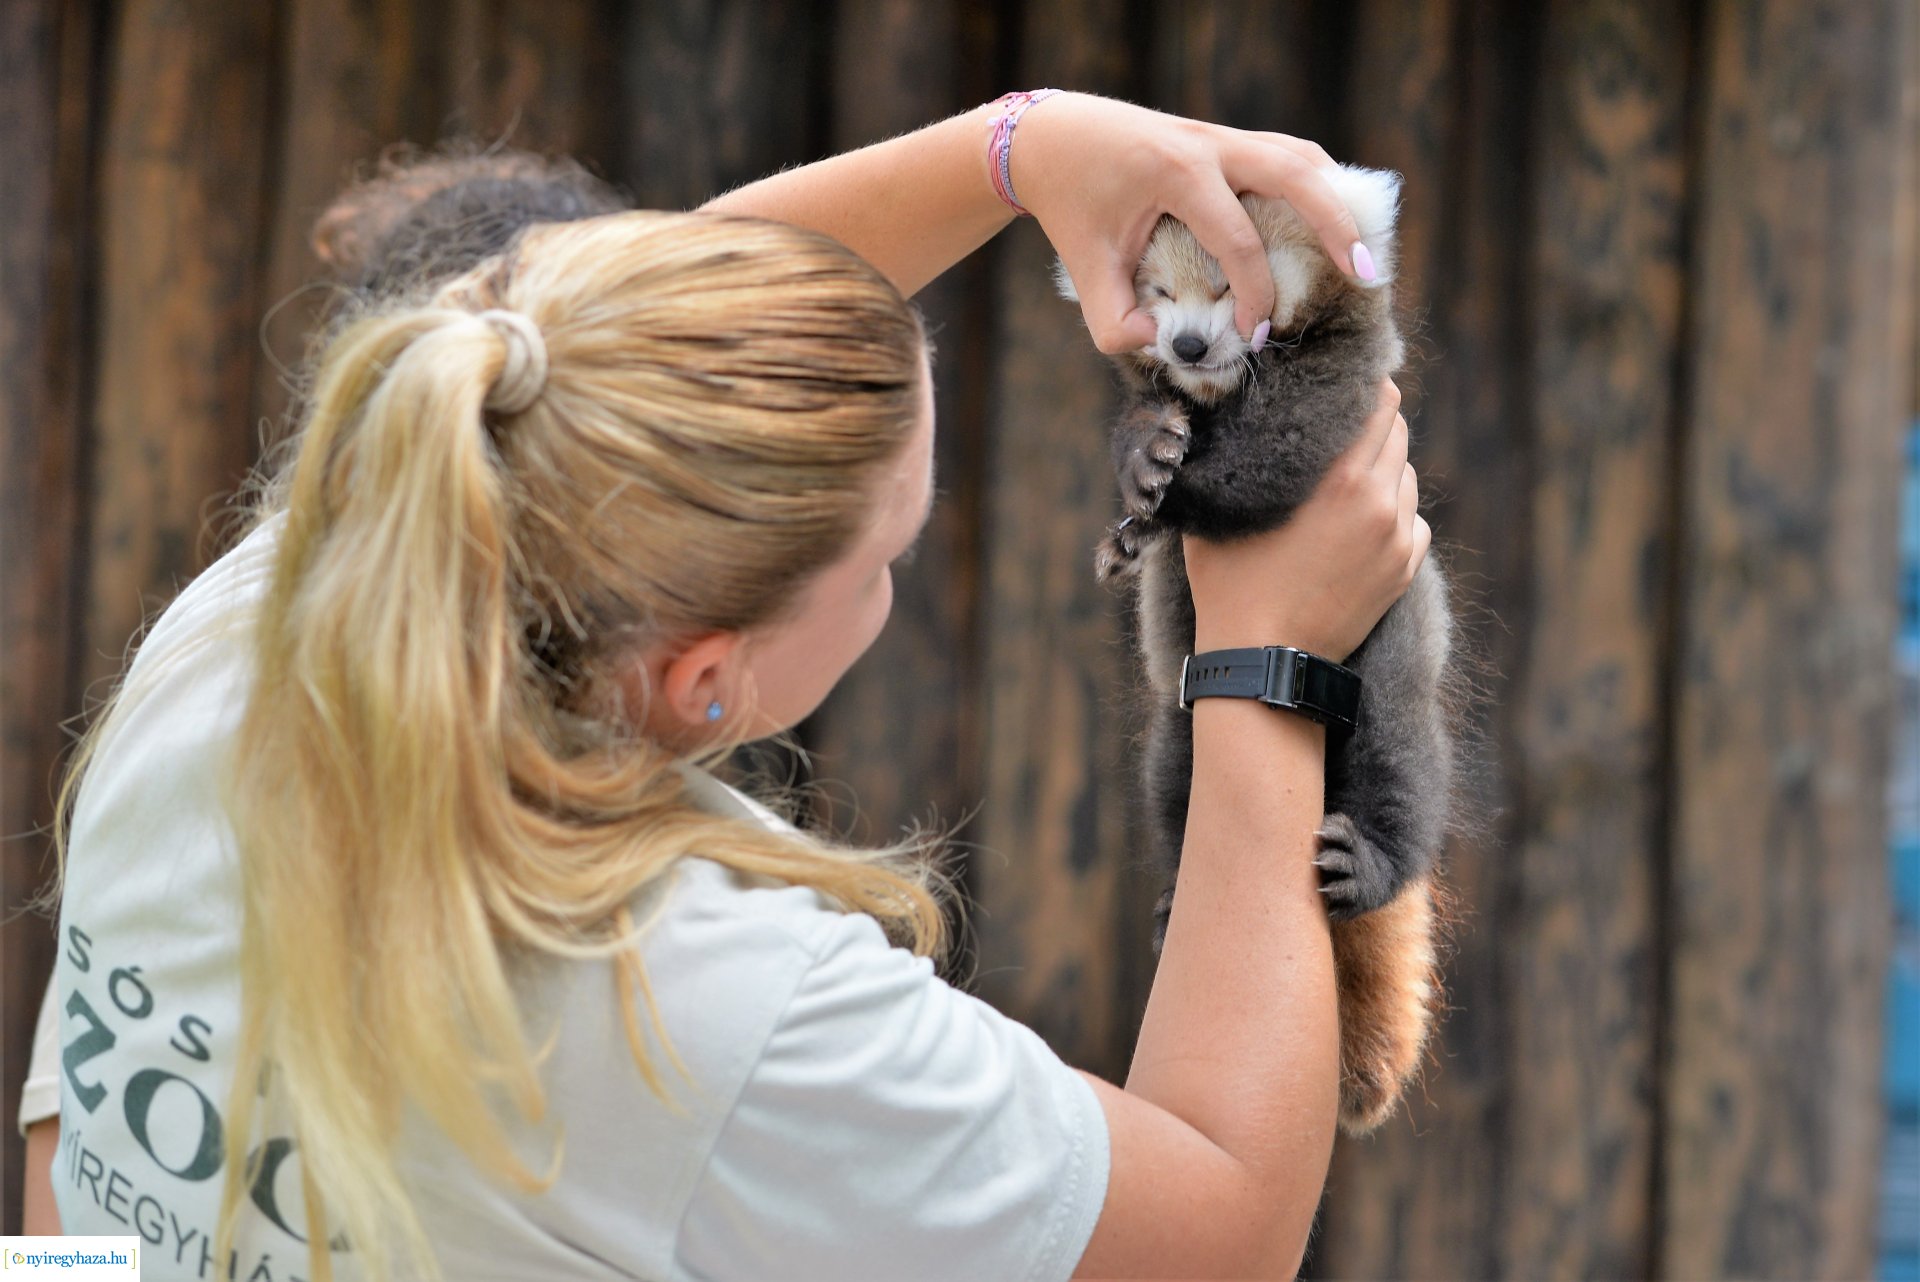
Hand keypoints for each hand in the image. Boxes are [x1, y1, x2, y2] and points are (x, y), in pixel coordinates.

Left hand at [1011, 93, 1367, 352]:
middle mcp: (1209, 146)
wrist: (1055, 138)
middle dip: (1336, 226)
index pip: (1239, 242)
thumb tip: (1168, 346)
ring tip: (1362, 249)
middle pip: (1296, 176)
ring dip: (1335, 199)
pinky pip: (1285, 153)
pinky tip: (1328, 218)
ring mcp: (1221, 135)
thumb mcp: (1084, 271)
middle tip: (1365, 275)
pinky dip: (1315, 182)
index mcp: (1177, 174)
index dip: (1254, 297)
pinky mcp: (1225, 138)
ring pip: (1299, 156)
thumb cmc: (1072, 204)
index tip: (1253, 336)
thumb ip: (1115, 324)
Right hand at [1184, 379, 1426, 661]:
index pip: (1378, 400)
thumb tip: (1223, 416)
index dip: (1361, 385)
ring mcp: (1398, 537)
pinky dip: (1392, 514)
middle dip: (1372, 424)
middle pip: (1398, 431)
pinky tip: (1358, 525)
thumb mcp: (1223, 508)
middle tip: (1340, 429)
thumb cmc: (1230, 583)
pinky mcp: (1405, 568)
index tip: (1342, 384)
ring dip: (1383, 470)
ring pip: (1405, 475)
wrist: (1264, 660)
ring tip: (1345, 483)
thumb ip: (1234, 456)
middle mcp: (1380, 500)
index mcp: (1341, 477)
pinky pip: (1413, 520)